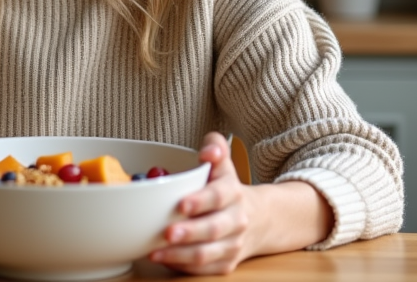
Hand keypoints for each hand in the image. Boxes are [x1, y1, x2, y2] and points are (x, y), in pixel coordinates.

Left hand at [149, 132, 336, 274]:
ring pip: (207, 254)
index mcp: (233, 193)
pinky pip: (204, 270)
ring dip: (180, 255)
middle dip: (189, 232)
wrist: (259, 219)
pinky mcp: (226, 264)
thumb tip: (208, 151)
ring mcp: (232, 245)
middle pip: (213, 229)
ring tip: (156, 252)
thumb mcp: (224, 165)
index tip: (181, 204)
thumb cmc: (228, 190)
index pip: (219, 196)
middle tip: (166, 232)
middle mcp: (236, 220)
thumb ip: (215, 147)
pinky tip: (164, 259)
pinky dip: (183, 267)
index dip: (201, 201)